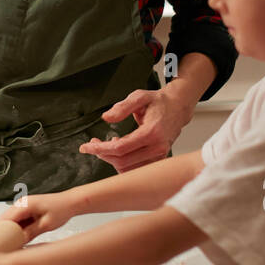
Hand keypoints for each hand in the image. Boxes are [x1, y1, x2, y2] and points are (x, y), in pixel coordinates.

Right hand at [0, 193, 75, 241]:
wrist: (70, 202)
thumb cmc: (61, 210)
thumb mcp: (46, 225)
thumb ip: (31, 232)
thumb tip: (19, 241)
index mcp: (25, 204)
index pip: (6, 219)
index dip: (3, 232)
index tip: (4, 243)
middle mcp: (21, 202)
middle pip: (5, 219)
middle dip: (7, 231)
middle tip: (11, 244)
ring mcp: (23, 204)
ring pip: (11, 219)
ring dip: (14, 229)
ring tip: (18, 241)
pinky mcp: (27, 208)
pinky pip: (18, 218)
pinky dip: (19, 226)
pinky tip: (24, 235)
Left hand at [79, 87, 194, 172]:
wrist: (178, 107)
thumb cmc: (159, 101)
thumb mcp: (139, 96)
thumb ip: (122, 107)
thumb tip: (106, 118)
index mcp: (152, 132)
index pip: (120, 148)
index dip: (100, 149)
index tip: (86, 146)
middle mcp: (157, 147)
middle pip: (122, 161)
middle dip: (103, 154)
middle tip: (92, 144)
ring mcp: (160, 155)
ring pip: (129, 168)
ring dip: (112, 159)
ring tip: (105, 145)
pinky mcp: (159, 159)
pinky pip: (136, 169)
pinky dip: (123, 163)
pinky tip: (119, 149)